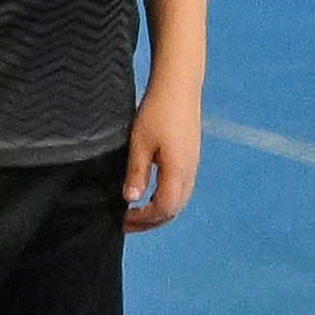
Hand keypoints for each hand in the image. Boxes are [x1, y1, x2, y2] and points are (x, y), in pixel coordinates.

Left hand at [123, 82, 205, 231]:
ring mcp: (193, 166)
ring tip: (135, 216)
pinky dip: (165, 201)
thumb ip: (136, 172)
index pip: (163, 208)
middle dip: (150, 222)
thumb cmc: (158, 112)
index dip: (143, 219)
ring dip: (158, 213)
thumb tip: (130, 199)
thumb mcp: (140, 143)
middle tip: (125, 225)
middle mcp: (190, 172)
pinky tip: (149, 197)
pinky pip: (181, 189)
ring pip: (179, 201)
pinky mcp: (190, 159)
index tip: (122, 220)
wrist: (179, 89)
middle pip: (173, 209)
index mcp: (178, 170)